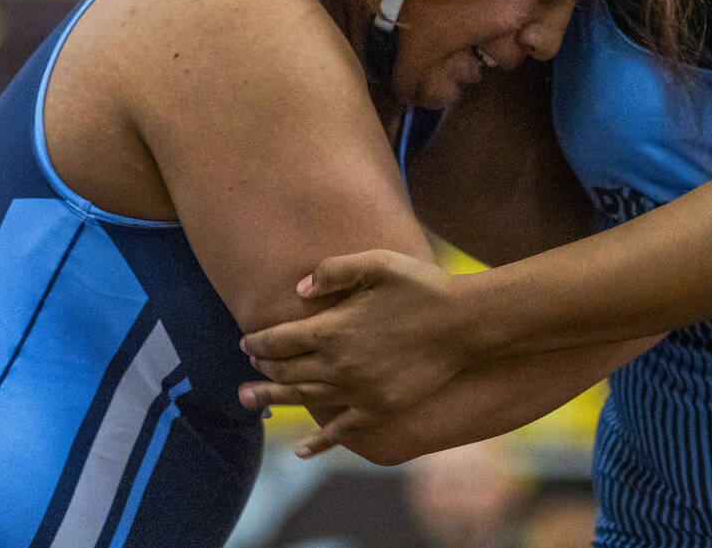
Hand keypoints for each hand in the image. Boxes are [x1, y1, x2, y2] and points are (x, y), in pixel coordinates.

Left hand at [239, 249, 482, 425]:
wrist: (464, 323)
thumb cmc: (421, 286)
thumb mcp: (378, 263)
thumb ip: (334, 271)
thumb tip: (298, 290)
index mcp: (333, 329)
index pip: (280, 340)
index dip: (258, 342)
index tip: (246, 342)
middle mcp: (338, 365)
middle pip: (286, 372)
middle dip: (261, 371)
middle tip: (247, 370)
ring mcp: (357, 391)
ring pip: (304, 399)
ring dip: (273, 400)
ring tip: (249, 402)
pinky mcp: (378, 408)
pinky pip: (341, 430)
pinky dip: (319, 442)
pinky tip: (302, 448)